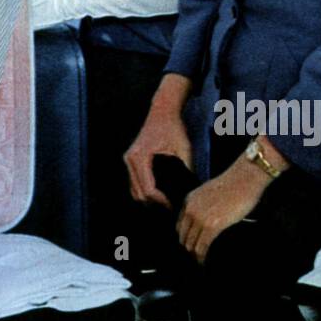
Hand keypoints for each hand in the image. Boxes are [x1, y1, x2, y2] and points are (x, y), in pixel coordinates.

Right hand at [125, 73, 193, 206]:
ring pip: (134, 191)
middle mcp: (130, 159)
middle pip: (138, 193)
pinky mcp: (131, 161)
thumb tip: (191, 191)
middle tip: (172, 209)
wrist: (162, 110)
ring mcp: (128, 160)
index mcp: (140, 157)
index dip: (161, 202)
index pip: (148, 189)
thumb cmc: (173, 127)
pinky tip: (160, 195)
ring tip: (167, 204)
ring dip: (148, 200)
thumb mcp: (184, 147)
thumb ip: (186, 169)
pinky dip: (145, 192)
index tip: (174, 206)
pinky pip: (134, 183)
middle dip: (155, 205)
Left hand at [175, 165, 268, 263]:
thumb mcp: (209, 192)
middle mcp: (190, 209)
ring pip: (191, 244)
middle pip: (183, 237)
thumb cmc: (233, 184)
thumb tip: (207, 220)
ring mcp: (200, 218)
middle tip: (194, 259)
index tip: (190, 246)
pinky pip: (202, 247)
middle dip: (188, 249)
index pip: (180, 226)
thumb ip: (202, 205)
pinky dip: (202, 257)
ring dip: (194, 255)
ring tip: (200, 262)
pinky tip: (204, 262)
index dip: (184, 238)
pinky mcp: (212, 226)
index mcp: (188, 200)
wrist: (244, 178)